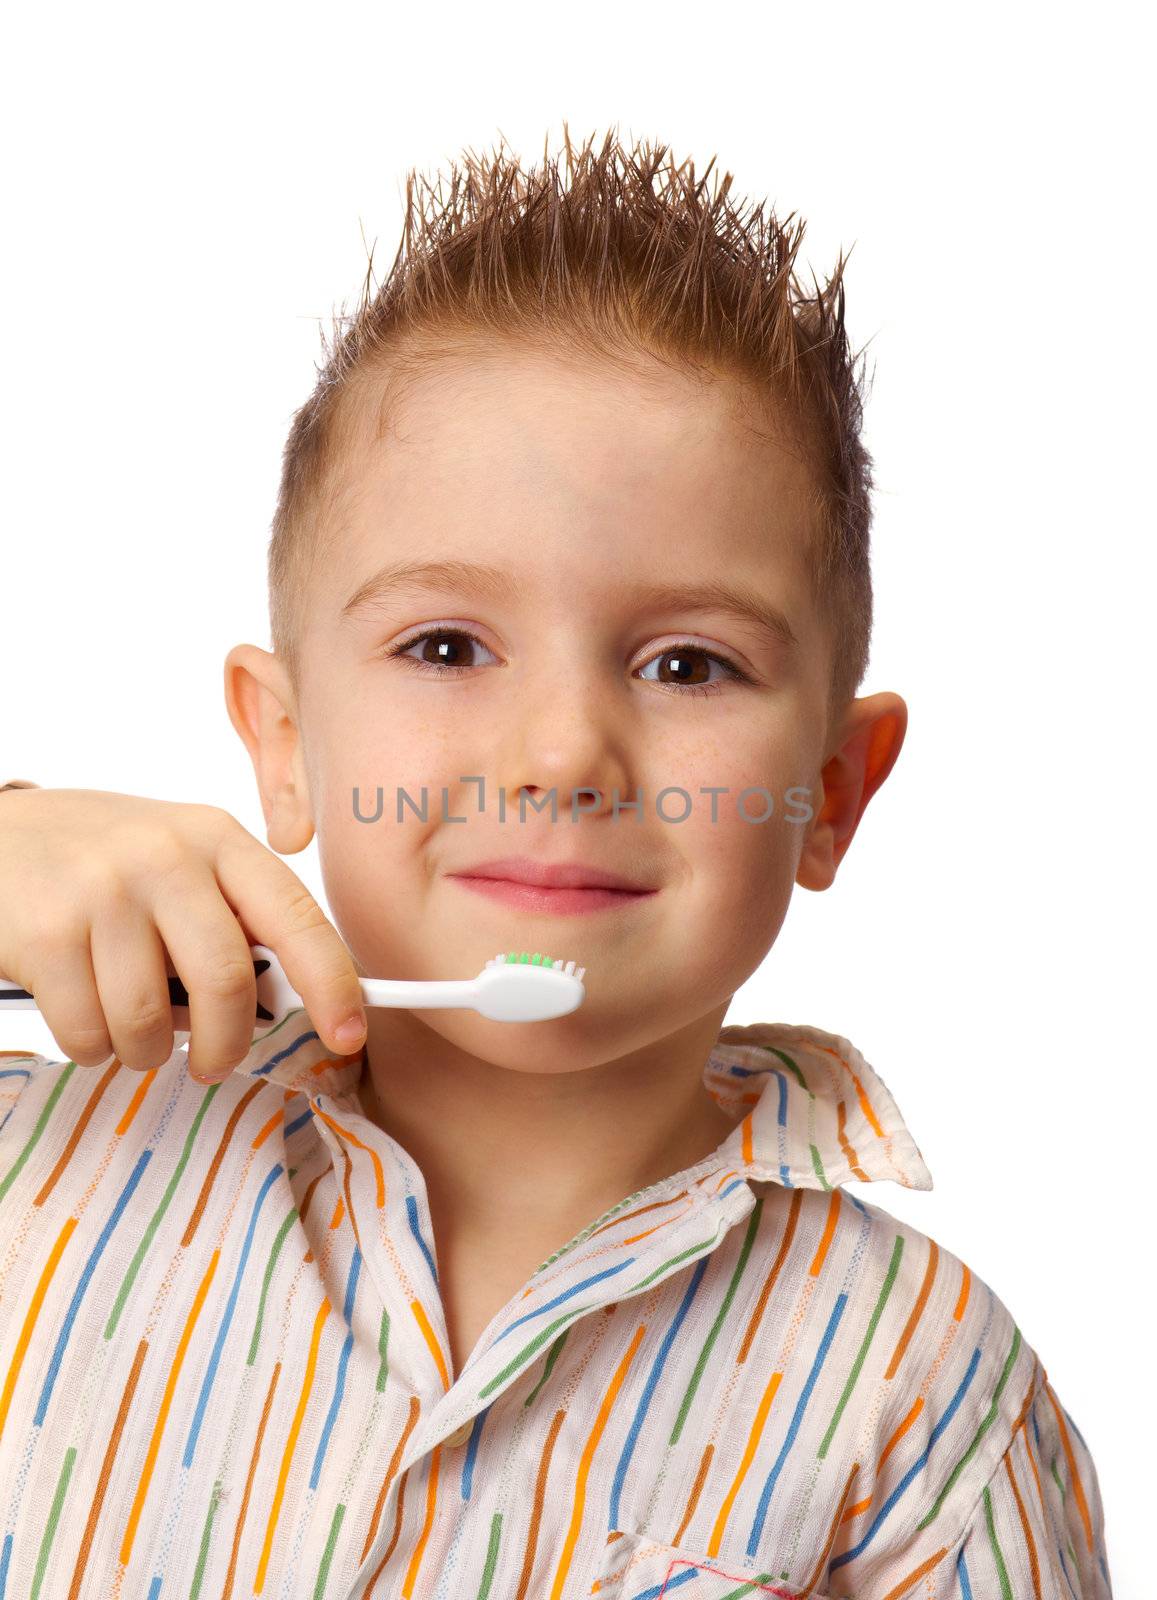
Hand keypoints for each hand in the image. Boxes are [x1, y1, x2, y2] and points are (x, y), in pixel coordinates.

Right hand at [0, 788, 366, 1080]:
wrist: (1, 836)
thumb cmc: (106, 862)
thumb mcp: (181, 860)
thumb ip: (233, 916)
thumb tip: (294, 1002)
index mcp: (217, 838)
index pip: (296, 915)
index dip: (331, 982)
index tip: (348, 1034)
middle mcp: (165, 857)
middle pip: (226, 982)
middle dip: (225, 1044)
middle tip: (211, 1061)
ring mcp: (102, 893)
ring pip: (149, 1022)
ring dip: (143, 1051)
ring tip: (130, 1026)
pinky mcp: (44, 935)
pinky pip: (88, 1034)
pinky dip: (93, 1046)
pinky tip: (83, 1011)